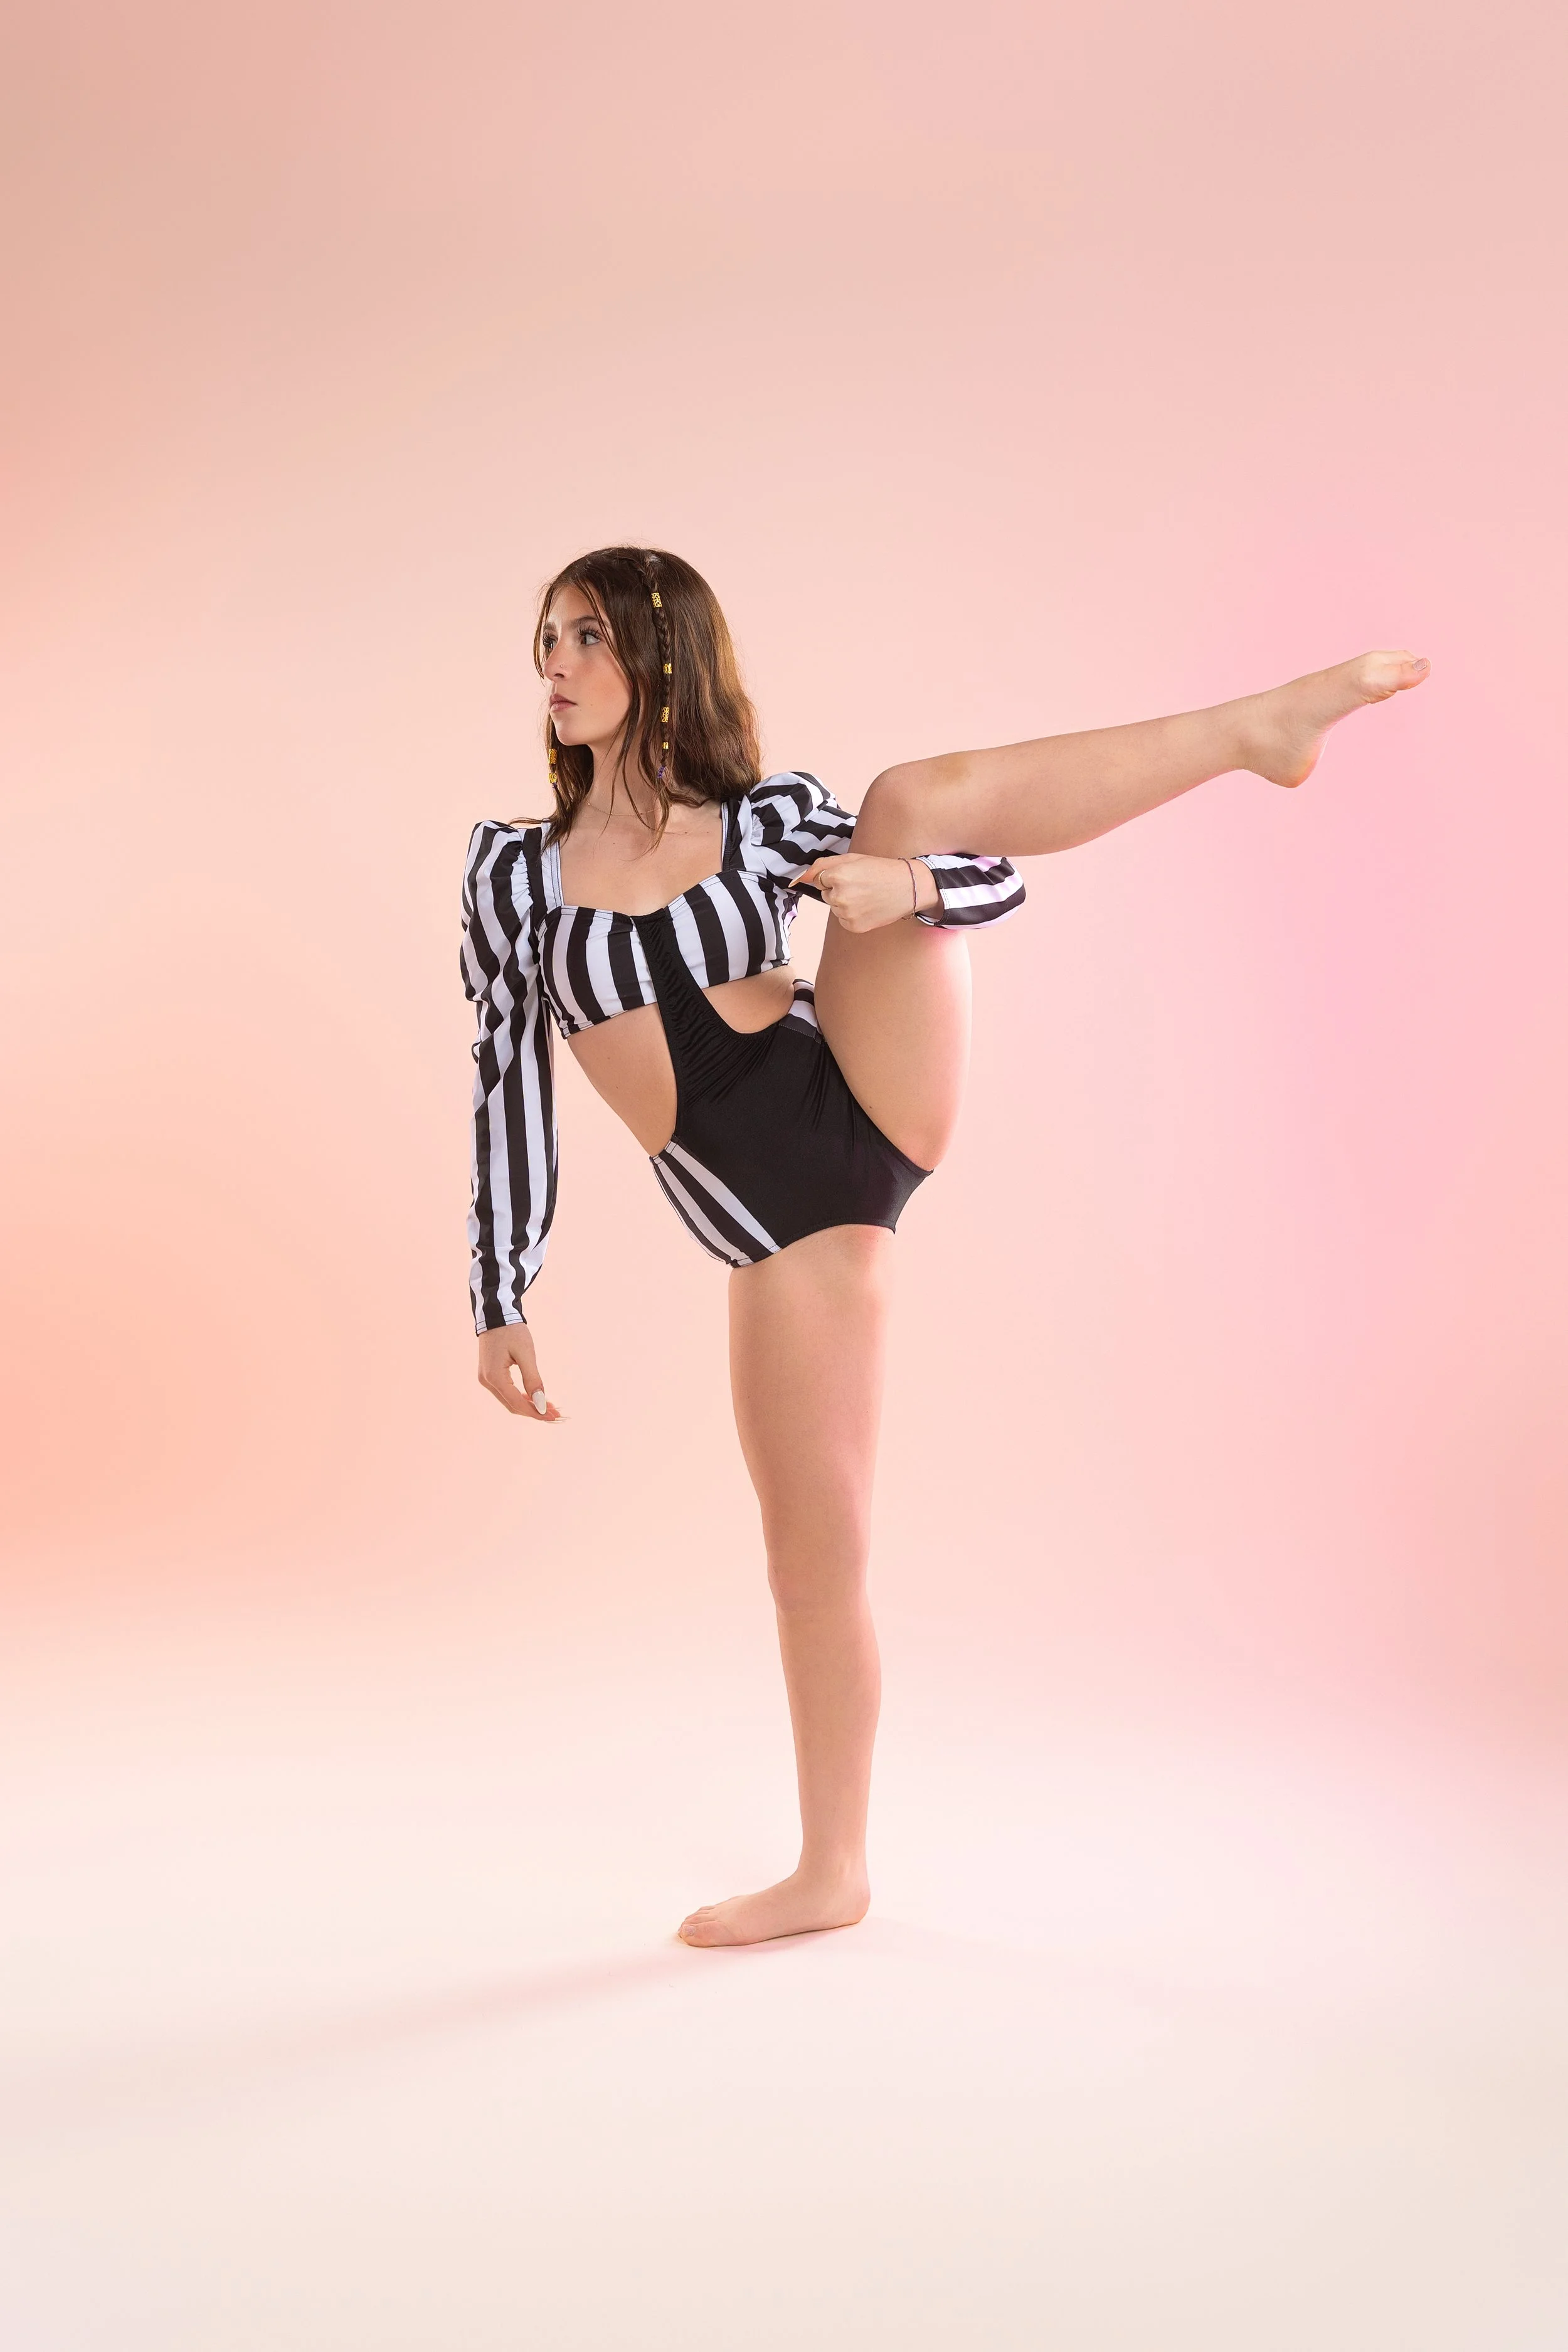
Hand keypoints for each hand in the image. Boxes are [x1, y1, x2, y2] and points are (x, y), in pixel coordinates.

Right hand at [477, 1323, 562, 1419]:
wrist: (495, 1315)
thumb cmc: (511, 1331)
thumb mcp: (526, 1353)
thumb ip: (533, 1379)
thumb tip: (540, 1403)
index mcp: (495, 1377)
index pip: (517, 1403)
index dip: (536, 1412)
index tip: (553, 1416)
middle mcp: (487, 1381)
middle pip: (512, 1405)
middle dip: (533, 1411)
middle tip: (554, 1413)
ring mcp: (485, 1379)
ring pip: (508, 1400)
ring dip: (527, 1406)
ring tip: (547, 1407)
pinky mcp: (488, 1375)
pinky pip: (505, 1392)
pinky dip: (520, 1397)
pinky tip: (533, 1397)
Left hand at [797, 853, 934, 932]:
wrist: (907, 887)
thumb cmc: (879, 869)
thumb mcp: (851, 859)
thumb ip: (822, 865)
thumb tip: (800, 877)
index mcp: (837, 876)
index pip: (820, 879)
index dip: (835, 876)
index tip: (852, 876)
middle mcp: (839, 896)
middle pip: (826, 895)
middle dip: (839, 890)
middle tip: (862, 885)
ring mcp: (846, 914)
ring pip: (834, 908)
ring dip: (845, 903)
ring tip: (866, 896)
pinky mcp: (853, 926)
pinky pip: (842, 920)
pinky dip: (852, 915)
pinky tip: (867, 907)